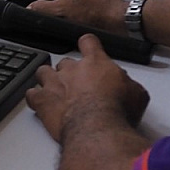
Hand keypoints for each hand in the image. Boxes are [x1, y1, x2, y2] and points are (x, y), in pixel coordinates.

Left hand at [25, 35, 148, 140]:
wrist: (97, 126)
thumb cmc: (117, 110)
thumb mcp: (137, 95)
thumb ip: (129, 85)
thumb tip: (130, 89)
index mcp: (96, 63)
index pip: (88, 42)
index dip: (88, 44)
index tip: (87, 46)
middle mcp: (73, 70)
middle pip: (65, 62)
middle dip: (68, 72)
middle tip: (76, 84)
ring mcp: (54, 83)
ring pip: (43, 72)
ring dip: (47, 79)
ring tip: (53, 90)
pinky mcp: (43, 101)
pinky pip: (32, 94)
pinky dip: (34, 98)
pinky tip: (39, 103)